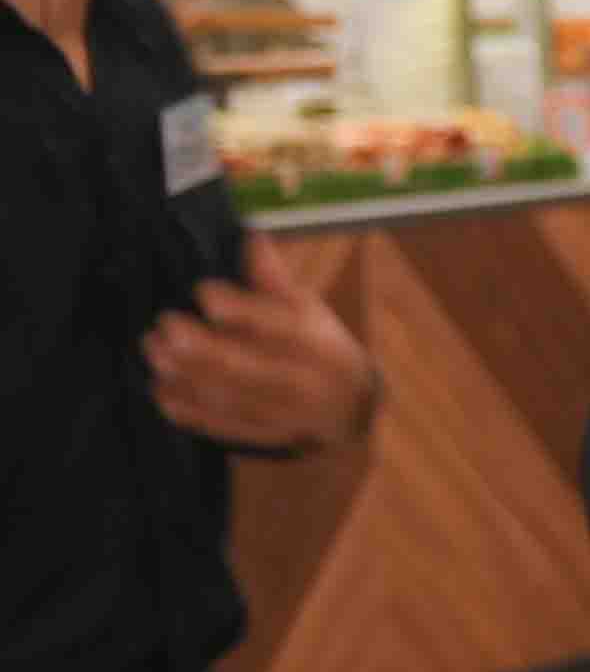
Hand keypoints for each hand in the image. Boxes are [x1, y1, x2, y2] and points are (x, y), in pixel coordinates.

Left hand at [141, 258, 372, 453]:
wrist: (353, 408)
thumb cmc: (321, 347)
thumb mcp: (310, 309)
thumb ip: (275, 279)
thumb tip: (251, 236)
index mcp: (315, 341)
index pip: (278, 326)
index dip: (239, 310)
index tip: (203, 292)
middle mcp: (302, 379)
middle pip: (247, 366)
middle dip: (200, 347)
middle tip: (165, 325)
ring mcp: (284, 412)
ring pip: (229, 396)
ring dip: (186, 374)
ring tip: (154, 351)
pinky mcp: (265, 434)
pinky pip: (223, 425)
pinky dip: (190, 411)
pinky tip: (162, 392)